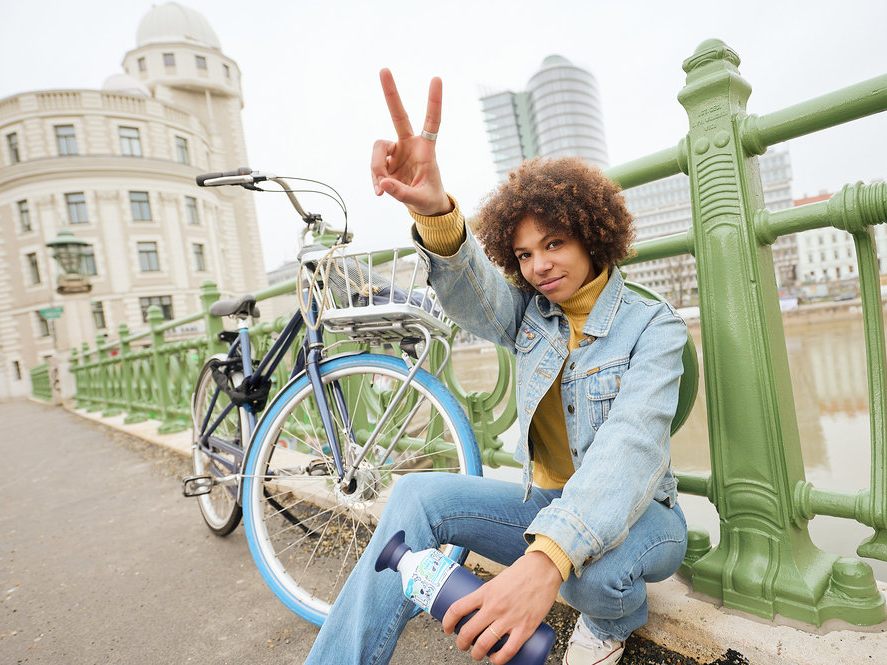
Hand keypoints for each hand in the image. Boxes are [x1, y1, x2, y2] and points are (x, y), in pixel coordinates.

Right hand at [371, 69, 452, 216]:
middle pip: (398, 115)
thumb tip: (382, 184)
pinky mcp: (385, 161)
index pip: (432, 121)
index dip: (433, 101)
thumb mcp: (420, 200)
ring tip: (382, 188)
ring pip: (378, 149)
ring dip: (376, 168)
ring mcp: (396, 151)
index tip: (436, 79)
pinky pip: (374, 166)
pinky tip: (380, 191)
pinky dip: (375, 179)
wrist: (424, 207)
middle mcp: (410, 144)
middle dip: (391, 94)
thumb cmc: (429, 198)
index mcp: (426, 149)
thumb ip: (402, 193)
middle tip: (384, 69)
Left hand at [441, 553, 561, 663]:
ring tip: (477, 654)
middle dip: (461, 643)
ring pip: (485, 644)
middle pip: (468, 631)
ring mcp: (509, 618)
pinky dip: (498, 659)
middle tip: (462, 645)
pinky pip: (508, 650)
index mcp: (485, 592)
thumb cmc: (521, 572)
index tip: (447, 629)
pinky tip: (495, 659)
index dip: (447, 622)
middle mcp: (494, 606)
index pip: (457, 609)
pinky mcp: (525, 627)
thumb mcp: (497, 580)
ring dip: (477, 654)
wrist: (544, 569)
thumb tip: (480, 609)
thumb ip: (488, 594)